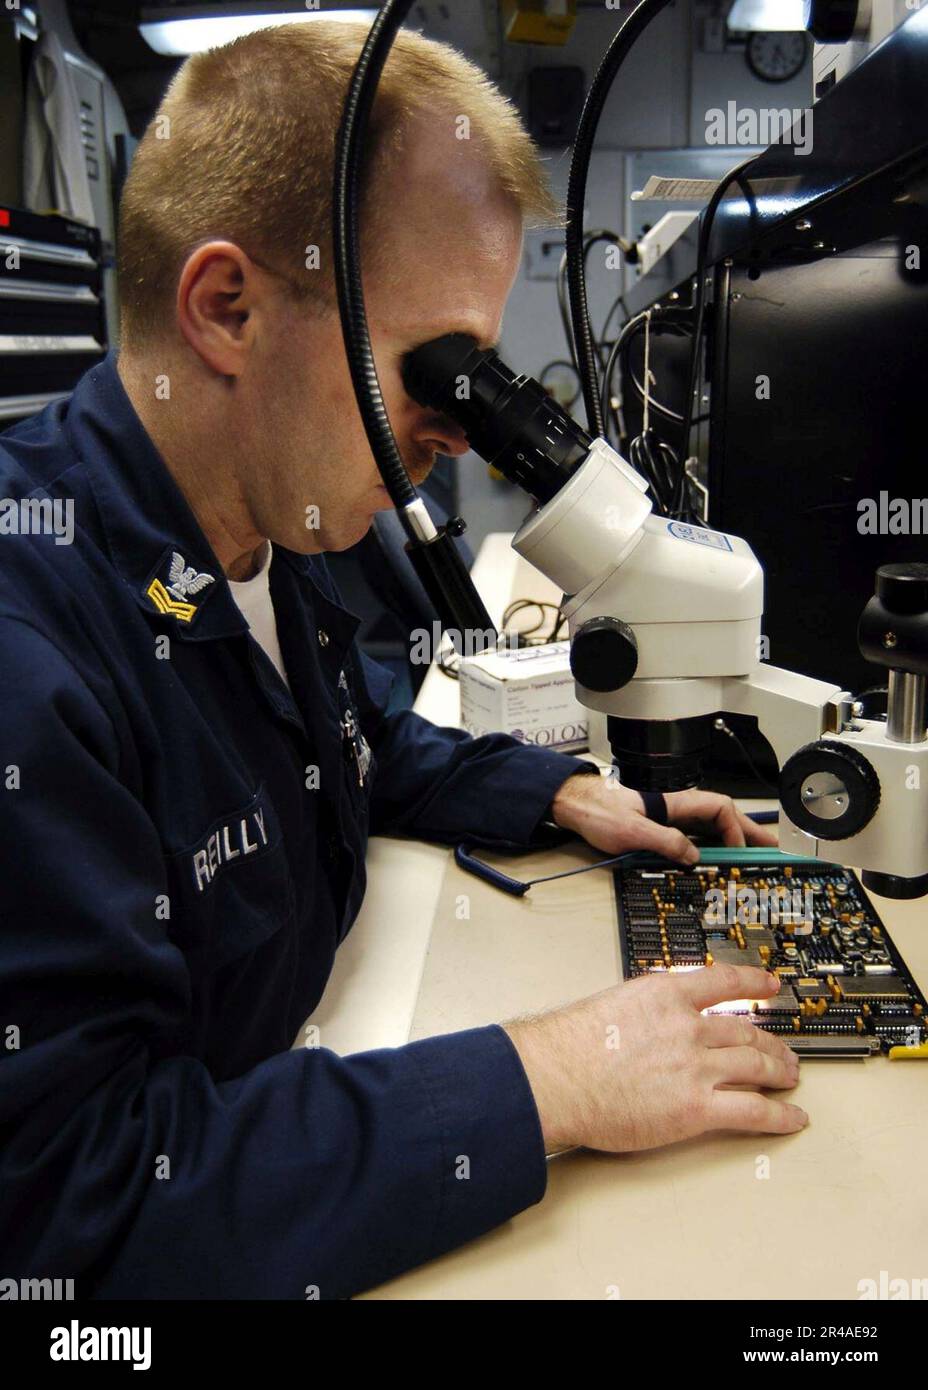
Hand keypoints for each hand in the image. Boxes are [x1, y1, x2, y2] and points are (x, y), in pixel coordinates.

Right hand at [503, 965, 806, 1153]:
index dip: (753, 983)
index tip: (769, 986)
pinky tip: (791, 1117)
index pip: (722, 982)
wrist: (554, 1079)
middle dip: (771, 1042)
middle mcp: (688, 1026)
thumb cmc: (567, 1048)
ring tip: (790, 1078)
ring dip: (780, 1072)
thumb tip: (654, 1022)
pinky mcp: (696, 1108)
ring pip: (756, 1065)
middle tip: (783, 1051)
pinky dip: (779, 1115)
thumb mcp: (612, 1004)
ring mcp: (696, 1066)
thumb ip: (644, 1010)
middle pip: (745, 1031)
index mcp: (665, 994)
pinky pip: (753, 1111)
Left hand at [550, 770, 777, 864]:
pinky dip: (711, 847)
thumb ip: (664, 841)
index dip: (736, 829)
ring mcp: (671, 817)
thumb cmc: (597, 811)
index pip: (720, 809)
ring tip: (754, 856)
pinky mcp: (661, 827)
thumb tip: (694, 856)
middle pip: (723, 817)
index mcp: (675, 802)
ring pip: (711, 827)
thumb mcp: (630, 830)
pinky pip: (695, 836)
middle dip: (749, 832)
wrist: (574, 806)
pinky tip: (718, 859)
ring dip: (734, 841)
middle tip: (773, 849)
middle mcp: (677, 807)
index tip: (740, 851)